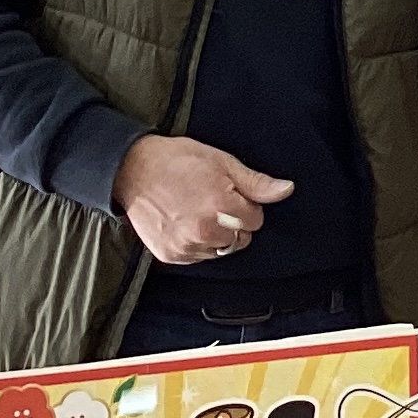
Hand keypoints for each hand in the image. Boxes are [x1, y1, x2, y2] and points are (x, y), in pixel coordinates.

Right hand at [112, 135, 293, 264]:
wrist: (131, 170)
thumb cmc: (177, 161)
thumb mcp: (221, 162)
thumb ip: (256, 183)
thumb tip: (286, 189)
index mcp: (220, 204)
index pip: (255, 219)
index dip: (245, 204)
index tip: (229, 193)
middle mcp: (204, 229)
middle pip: (241, 238)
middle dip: (234, 221)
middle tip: (212, 201)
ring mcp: (186, 245)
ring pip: (221, 250)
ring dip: (217, 235)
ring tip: (198, 211)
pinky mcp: (172, 255)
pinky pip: (200, 256)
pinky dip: (198, 244)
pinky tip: (186, 223)